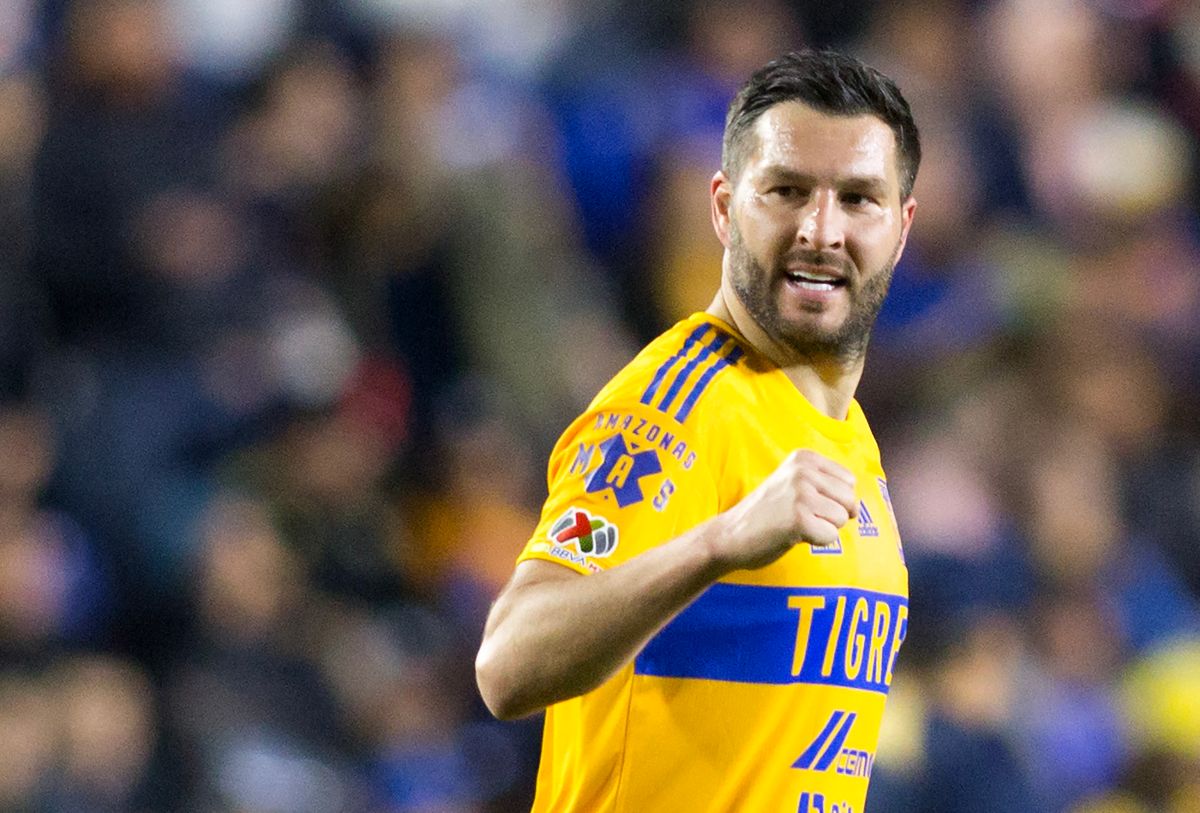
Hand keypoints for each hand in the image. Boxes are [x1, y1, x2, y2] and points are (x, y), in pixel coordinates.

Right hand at [713, 450, 857, 571]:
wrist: (731, 534)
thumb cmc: (767, 513)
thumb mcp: (794, 484)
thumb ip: (826, 486)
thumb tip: (858, 507)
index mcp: (804, 457)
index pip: (849, 481)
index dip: (833, 499)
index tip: (805, 502)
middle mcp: (803, 471)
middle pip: (849, 499)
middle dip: (832, 515)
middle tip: (801, 516)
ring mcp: (801, 493)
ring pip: (842, 519)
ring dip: (822, 528)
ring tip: (795, 524)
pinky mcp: (799, 518)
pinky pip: (830, 537)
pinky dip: (815, 542)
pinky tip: (792, 535)